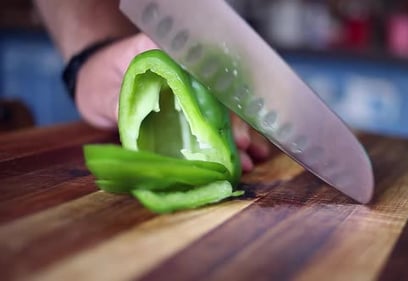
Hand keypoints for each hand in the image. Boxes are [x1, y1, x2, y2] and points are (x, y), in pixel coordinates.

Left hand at [75, 33, 269, 170]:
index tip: (229, 123)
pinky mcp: (190, 111)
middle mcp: (186, 70)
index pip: (203, 72)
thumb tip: (131, 119)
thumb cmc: (98, 81)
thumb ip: (117, 104)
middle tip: (244, 147)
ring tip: (250, 160)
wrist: (97, 86)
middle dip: (235, 122)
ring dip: (237, 135)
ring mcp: (191, 91)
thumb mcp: (102, 91)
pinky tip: (243, 158)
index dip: (220, 98)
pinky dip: (227, 142)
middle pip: (220, 94)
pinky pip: (213, 125)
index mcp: (166, 53)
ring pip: (223, 111)